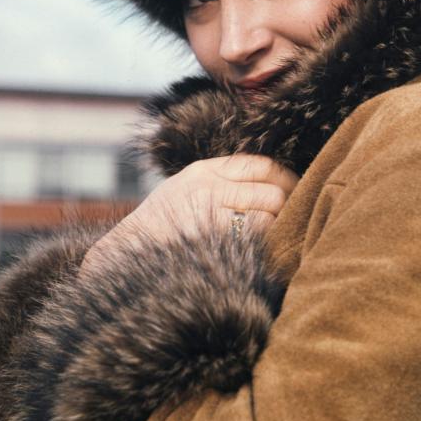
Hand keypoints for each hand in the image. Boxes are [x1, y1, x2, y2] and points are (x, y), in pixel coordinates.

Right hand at [80, 155, 299, 275]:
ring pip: (269, 219)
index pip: (259, 165)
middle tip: (293, 219)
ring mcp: (212, 218)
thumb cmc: (161, 225)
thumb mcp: (184, 188)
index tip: (294, 188)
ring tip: (280, 238)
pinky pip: (257, 245)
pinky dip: (268, 249)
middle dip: (286, 207)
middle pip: (271, 193)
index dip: (284, 177)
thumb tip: (269, 184)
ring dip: (279, 230)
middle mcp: (209, 189)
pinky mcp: (216, 246)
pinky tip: (266, 254)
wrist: (126, 255)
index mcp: (203, 171)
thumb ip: (220, 181)